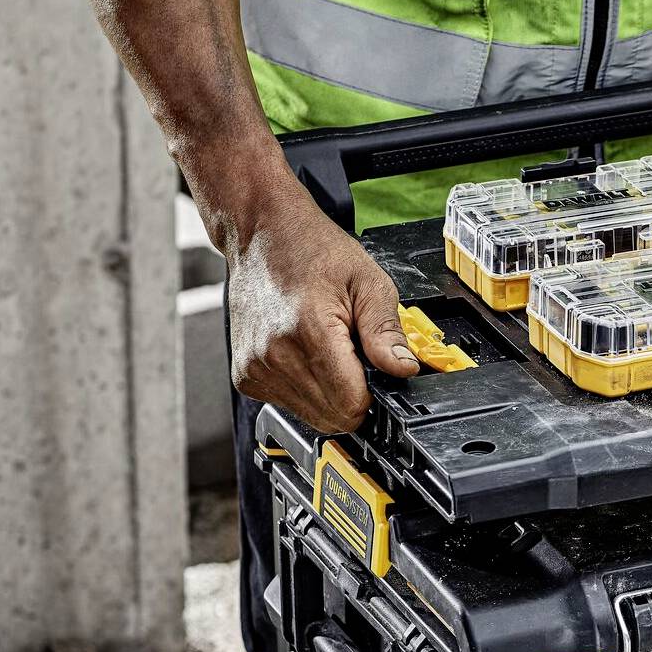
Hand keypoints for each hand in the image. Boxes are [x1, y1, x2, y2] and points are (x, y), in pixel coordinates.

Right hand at [226, 198, 419, 432]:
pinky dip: (306, 389)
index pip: (351, 404)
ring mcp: (256, 369)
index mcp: (309, 332)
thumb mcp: (368, 282)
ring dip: (329, 393)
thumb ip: (386, 332)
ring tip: (328, 350)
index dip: (373, 394)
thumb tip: (405, 370)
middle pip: (334, 417)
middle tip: (353, 356)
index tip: (375, 372)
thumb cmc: (313, 250)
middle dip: (354, 395)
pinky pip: (289, 405)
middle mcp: (275, 356)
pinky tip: (306, 355)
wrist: (262, 235)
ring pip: (312, 416)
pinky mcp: (246, 376)